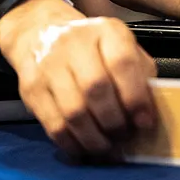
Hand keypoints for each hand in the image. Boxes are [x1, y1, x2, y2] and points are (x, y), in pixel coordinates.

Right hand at [0, 0, 158, 159]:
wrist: (41, 34)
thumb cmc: (93, 48)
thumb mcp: (122, 48)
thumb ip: (140, 75)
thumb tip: (148, 115)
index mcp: (106, 30)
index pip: (122, 62)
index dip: (135, 97)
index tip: (144, 122)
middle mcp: (74, 43)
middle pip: (95, 89)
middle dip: (114, 122)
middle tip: (124, 138)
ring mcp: (48, 65)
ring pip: (73, 112)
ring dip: (94, 139)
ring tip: (107, 148)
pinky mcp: (31, 88)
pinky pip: (53, 125)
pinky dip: (72, 143)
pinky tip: (84, 149)